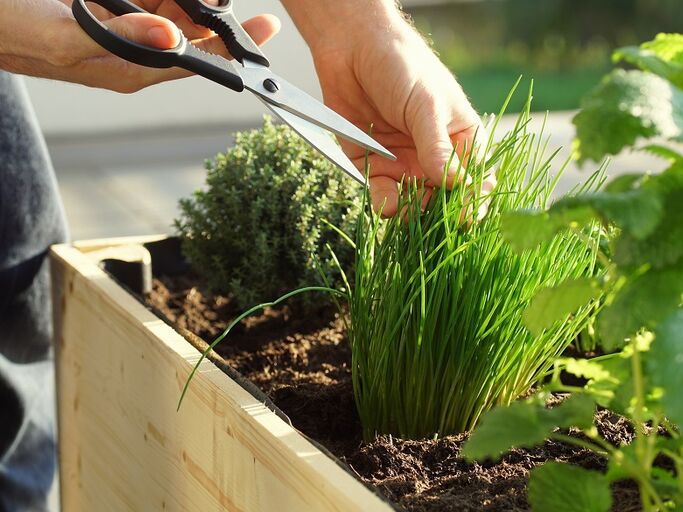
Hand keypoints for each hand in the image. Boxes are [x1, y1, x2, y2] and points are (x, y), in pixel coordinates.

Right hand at [0, 0, 279, 92]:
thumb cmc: (9, 29)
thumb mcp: (61, 34)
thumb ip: (118, 38)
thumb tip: (173, 40)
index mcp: (130, 69)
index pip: (196, 62)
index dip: (233, 48)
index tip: (265, 27)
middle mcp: (134, 51)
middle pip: (192, 34)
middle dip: (219, 14)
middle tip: (240, 1)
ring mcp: (123, 27)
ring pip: (175, 10)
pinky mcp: (110, 8)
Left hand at [288, 4, 493, 216]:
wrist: (352, 50)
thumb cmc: (402, 67)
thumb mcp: (426, 105)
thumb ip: (437, 147)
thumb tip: (454, 184)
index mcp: (460, 140)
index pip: (476, 179)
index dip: (474, 200)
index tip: (467, 215)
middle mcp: (434, 158)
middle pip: (445, 200)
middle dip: (440, 213)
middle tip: (433, 219)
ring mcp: (404, 165)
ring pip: (414, 204)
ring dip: (412, 212)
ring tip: (407, 209)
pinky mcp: (373, 167)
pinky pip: (382, 195)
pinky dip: (384, 203)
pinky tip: (386, 203)